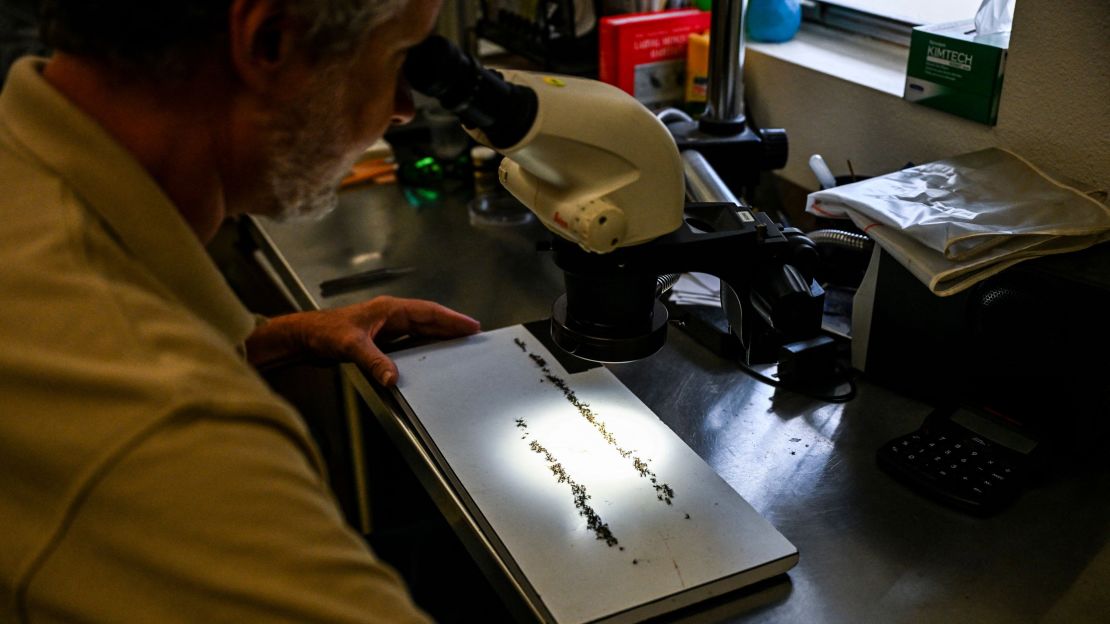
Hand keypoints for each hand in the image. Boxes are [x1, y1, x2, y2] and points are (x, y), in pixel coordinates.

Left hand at [246, 296, 479, 385]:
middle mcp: (390, 316)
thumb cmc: (323, 332)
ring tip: (459, 344)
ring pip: (420, 330)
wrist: (303, 338)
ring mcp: (385, 328)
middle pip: (428, 320)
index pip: (428, 312)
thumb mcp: (350, 345)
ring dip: (438, 336)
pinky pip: (409, 341)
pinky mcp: (378, 340)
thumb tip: (393, 378)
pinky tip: (430, 356)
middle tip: (473, 335)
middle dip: (451, 326)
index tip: (471, 325)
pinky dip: (423, 347)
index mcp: (389, 310)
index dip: (451, 319)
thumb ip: (373, 361)